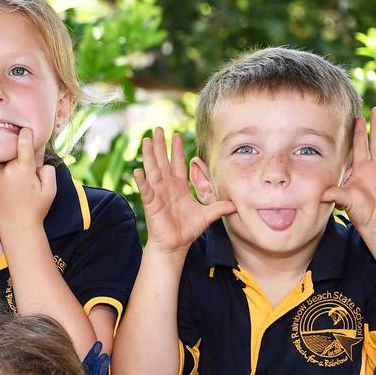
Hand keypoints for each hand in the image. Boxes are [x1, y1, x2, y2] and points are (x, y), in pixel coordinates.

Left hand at [0, 127, 55, 234]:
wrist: (16, 229)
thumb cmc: (36, 210)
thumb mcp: (50, 190)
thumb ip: (47, 171)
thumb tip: (38, 163)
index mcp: (22, 169)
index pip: (23, 143)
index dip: (26, 134)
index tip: (25, 129)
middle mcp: (7, 170)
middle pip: (17, 157)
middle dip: (23, 164)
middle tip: (29, 184)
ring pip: (9, 167)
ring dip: (14, 173)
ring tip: (20, 193)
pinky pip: (1, 176)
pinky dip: (7, 181)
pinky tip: (11, 196)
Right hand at [135, 129, 236, 253]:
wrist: (175, 246)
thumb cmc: (188, 230)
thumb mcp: (207, 215)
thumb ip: (220, 207)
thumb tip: (237, 203)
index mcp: (179, 187)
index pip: (178, 164)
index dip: (177, 150)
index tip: (176, 135)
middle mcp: (167, 187)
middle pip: (163, 161)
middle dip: (160, 145)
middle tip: (158, 129)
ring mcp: (158, 194)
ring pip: (153, 170)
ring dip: (149, 156)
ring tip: (146, 140)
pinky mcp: (151, 204)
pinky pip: (146, 190)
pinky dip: (142, 181)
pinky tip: (138, 171)